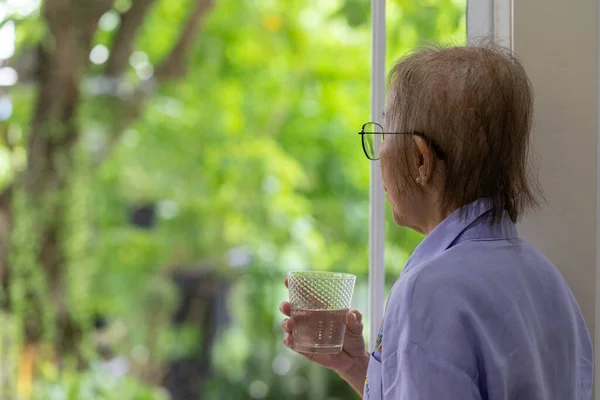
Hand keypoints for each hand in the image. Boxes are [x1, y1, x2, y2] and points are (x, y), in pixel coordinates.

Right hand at [280, 277, 368, 394]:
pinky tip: (289, 340)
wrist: (353, 359)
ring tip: (290, 323)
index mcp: (320, 309)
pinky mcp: (305, 349)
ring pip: (290, 326)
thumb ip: (356, 319)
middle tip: (286, 306)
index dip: (294, 287)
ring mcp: (306, 334)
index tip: (287, 280)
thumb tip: (351, 314)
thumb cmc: (354, 337)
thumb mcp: (357, 326)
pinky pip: (293, 344)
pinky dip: (289, 341)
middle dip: (285, 306)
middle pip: (292, 310)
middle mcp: (309, 320)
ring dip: (286, 323)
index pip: (304, 295)